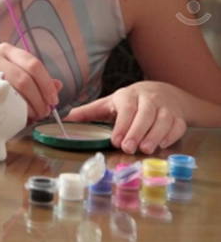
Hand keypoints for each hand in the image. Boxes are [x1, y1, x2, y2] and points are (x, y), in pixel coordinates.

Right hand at [0, 43, 61, 120]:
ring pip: (13, 89)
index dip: (46, 84)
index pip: (33, 64)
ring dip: (28, 106)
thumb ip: (36, 82)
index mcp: (8, 51)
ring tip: (32, 117)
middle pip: (25, 78)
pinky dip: (12, 110)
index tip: (53, 101)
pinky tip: (16, 116)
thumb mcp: (15, 79)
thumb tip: (58, 85)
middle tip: (43, 113)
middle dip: (39, 98)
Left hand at [65, 81, 187, 153]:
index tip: (115, 141)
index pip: (126, 108)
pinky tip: (162, 145)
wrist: (162, 92)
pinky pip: (178, 125)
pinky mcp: (178, 116)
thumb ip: (88, 112)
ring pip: (163, 119)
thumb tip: (63, 118)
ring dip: (155, 135)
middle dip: (137, 132)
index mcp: (128, 95)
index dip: (122, 124)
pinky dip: (171, 135)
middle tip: (128, 148)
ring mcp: (166, 107)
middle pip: (145, 114)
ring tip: (146, 149)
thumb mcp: (108, 104)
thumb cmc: (129, 102)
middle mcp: (149, 99)